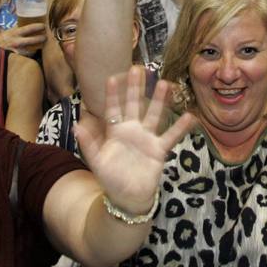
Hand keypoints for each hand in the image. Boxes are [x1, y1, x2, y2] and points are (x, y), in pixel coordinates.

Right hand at [0, 23, 46, 55]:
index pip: (28, 28)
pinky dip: (28, 57)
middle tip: (46, 37)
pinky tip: (32, 57)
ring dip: (36, 49)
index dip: (37, 26)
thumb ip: (10, 33)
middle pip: (33, 39)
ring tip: (40, 48)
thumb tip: (18, 29)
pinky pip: (24, 58)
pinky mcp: (15, 59)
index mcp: (13, 33)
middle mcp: (16, 41)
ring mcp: (16, 51)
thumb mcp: (2, 34)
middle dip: (41, 38)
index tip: (43, 26)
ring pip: (31, 50)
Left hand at [75, 69, 195, 215]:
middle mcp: (132, 131)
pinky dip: (180, 127)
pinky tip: (190, 116)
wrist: (128, 198)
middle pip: (134, 106)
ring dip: (159, 100)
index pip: (113, 109)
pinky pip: (171, 136)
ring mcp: (147, 139)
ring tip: (164, 83)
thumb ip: (88, 144)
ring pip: (154, 115)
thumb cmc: (111, 179)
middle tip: (138, 69)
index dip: (112, 94)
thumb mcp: (96, 162)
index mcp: (116, 132)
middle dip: (135, 88)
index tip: (111, 77)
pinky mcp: (159, 150)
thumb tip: (76, 127)